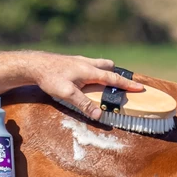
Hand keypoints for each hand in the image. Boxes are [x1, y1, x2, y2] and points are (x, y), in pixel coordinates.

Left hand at [29, 52, 144, 122]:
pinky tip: (86, 77)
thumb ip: (83, 104)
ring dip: (105, 71)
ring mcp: (80, 60)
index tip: (140, 87)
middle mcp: (87, 63)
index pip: (113, 78)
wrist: (35, 65)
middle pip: (108, 67)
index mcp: (90, 71)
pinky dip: (94, 70)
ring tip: (105, 82)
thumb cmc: (51, 78)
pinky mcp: (72, 61)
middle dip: (117, 75)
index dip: (127, 84)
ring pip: (99, 63)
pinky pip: (90, 64)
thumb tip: (99, 115)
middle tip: (122, 84)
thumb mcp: (67, 94)